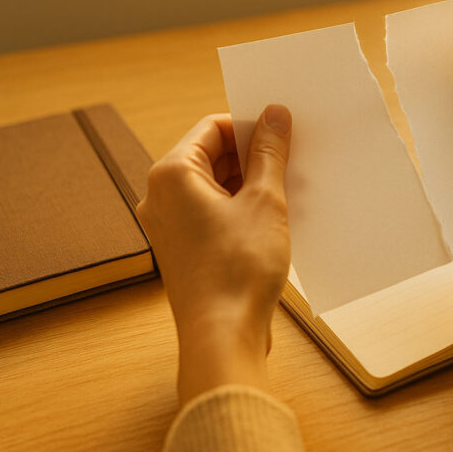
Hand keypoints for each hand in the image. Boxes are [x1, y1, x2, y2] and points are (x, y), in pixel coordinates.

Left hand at [135, 105, 291, 403]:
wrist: (223, 336)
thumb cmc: (238, 270)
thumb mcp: (265, 201)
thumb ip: (269, 153)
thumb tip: (274, 115)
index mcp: (172, 175)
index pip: (213, 128)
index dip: (251, 126)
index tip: (283, 132)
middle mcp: (161, 197)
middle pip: (211, 156)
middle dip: (252, 156)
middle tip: (291, 160)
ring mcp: (170, 225)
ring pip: (215, 186)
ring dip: (250, 183)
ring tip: (287, 192)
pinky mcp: (184, 249)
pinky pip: (214, 213)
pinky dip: (242, 208)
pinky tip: (274, 218)